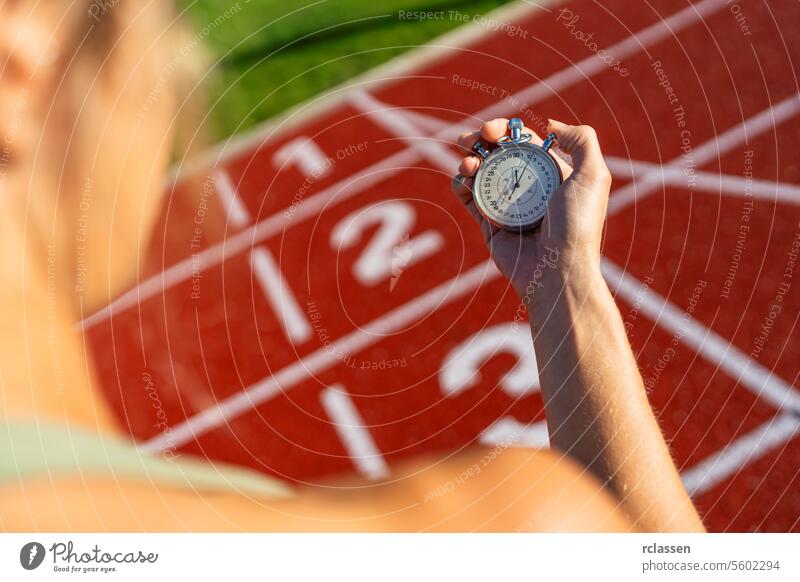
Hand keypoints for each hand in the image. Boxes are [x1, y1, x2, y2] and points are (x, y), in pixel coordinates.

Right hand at [451, 118, 611, 305]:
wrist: (558, 271)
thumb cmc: (578, 224)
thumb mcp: (593, 175)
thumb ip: (581, 140)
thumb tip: (551, 125)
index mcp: (551, 173)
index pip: (523, 142)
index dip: (505, 129)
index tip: (492, 130)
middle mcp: (528, 187)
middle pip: (497, 153)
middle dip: (480, 141)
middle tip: (471, 139)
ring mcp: (507, 205)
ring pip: (480, 172)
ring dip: (468, 160)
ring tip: (468, 164)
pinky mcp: (489, 224)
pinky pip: (469, 198)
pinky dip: (460, 184)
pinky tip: (462, 181)